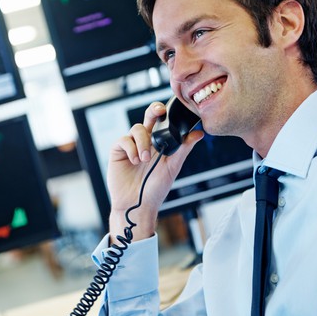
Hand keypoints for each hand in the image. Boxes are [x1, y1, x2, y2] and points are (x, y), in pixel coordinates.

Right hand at [107, 101, 203, 243]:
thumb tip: (198, 134)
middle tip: (158, 112)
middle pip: (148, 117)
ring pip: (136, 129)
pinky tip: (135, 161)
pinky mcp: (117, 151)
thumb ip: (183, 149)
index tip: (169, 110)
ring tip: (145, 159)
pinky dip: (131, 149)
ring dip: (143, 142)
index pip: (162, 122)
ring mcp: (131, 146)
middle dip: (153, 111)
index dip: (164, 113)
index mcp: (158, 143)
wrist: (137, 205)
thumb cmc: (155, 189)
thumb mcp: (172, 167)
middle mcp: (144, 142)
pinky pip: (123, 140)